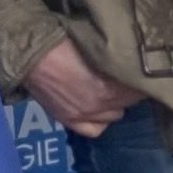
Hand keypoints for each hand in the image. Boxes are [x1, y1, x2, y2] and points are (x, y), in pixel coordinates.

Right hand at [25, 36, 139, 137]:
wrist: (32, 55)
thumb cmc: (65, 43)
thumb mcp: (99, 48)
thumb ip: (117, 61)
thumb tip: (133, 61)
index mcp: (112, 84)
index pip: (140, 88)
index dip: (140, 77)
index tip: (138, 70)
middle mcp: (102, 103)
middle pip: (129, 102)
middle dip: (128, 90)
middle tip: (123, 79)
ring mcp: (85, 115)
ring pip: (115, 115)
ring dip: (115, 104)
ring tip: (111, 92)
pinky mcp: (69, 120)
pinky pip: (95, 129)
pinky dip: (100, 121)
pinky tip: (100, 110)